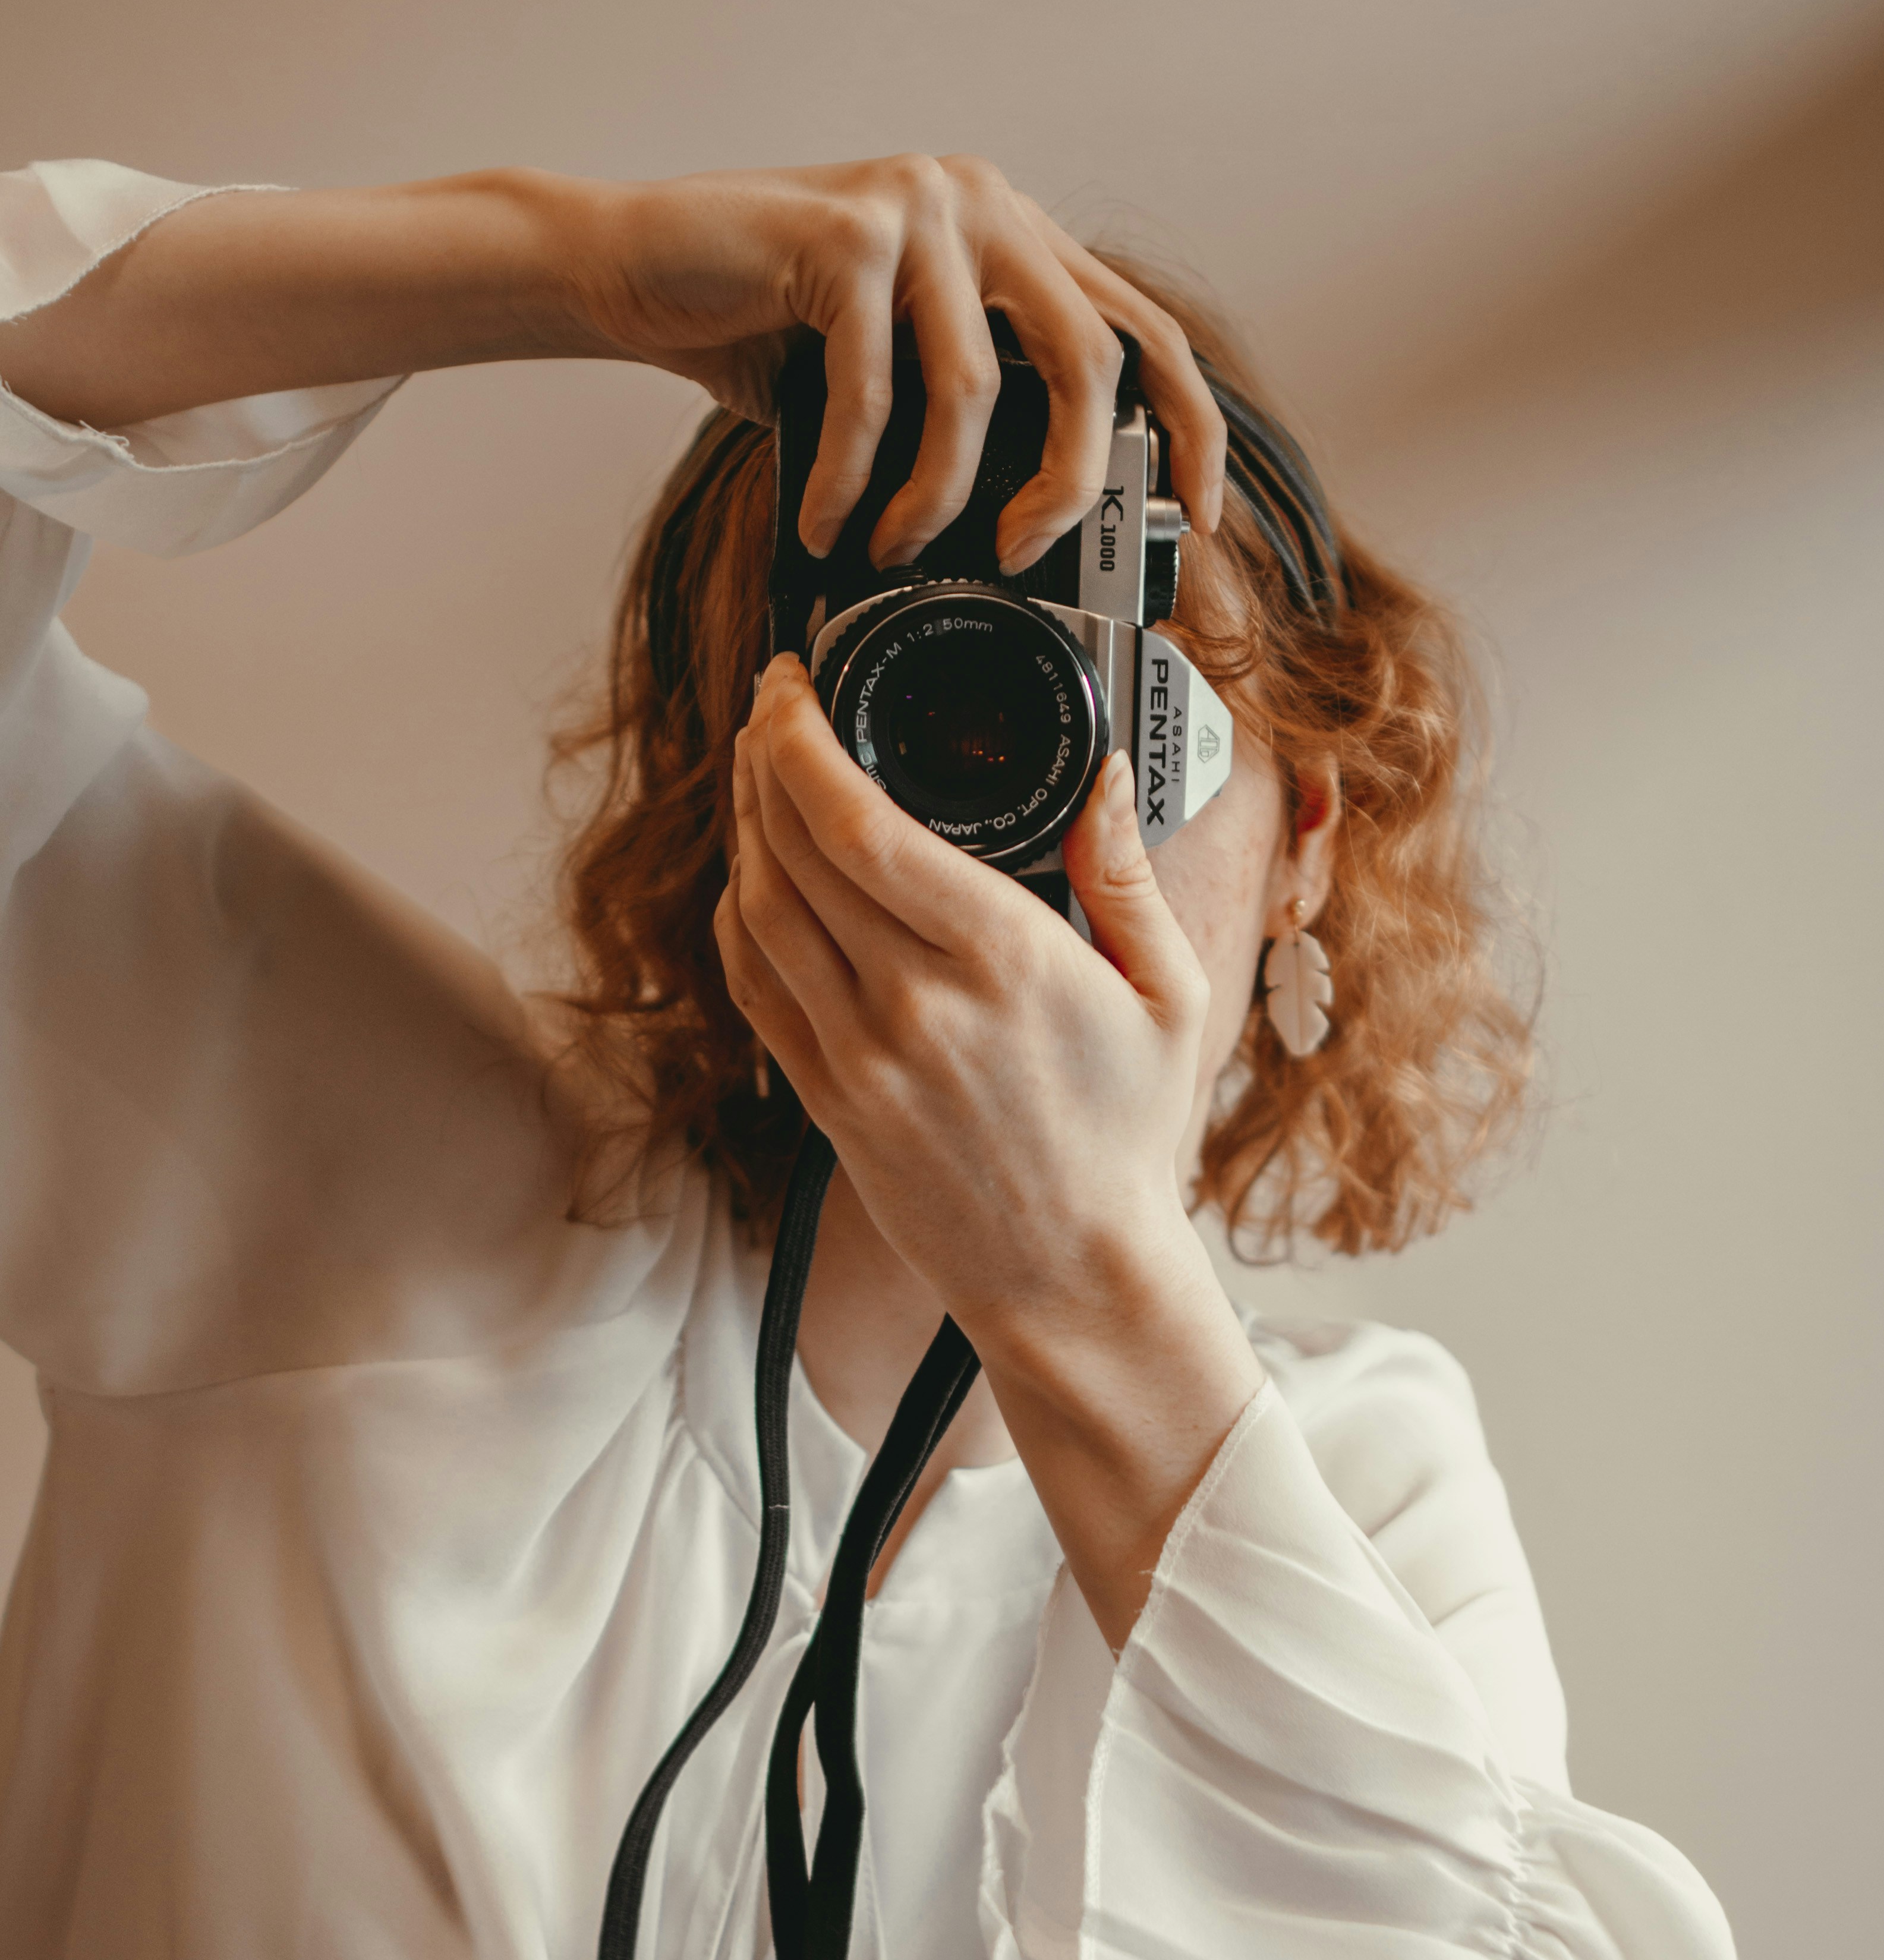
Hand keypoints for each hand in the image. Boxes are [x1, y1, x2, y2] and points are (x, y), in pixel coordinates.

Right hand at [571, 154, 1226, 575]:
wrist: (628, 265)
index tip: (1193, 516)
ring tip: (891, 548)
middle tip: (1021, 554)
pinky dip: (851, 479)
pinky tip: (826, 520)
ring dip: (934, 499)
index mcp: (1014, 235)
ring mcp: (921, 207)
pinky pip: (876, 393)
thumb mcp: (892, 372)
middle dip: (1070, 482)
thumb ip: (968, 410)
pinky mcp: (847, 234)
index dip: (1189, 427)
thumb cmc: (758, 328)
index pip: (1143, 330)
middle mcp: (984, 203)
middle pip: (1089, 361)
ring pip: (976, 391)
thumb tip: (1038, 528)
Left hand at [715, 657, 1263, 1643]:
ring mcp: (856, 1057)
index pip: (856, 823)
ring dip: (743, 826)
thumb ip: (1130, 878)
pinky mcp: (824, 1101)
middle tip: (772, 705)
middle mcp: (912, 1004)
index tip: (794, 685)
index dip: (800, 739)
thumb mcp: (1171, 996)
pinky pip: (752, 985)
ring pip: (757, 909)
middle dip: (762, 756)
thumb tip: (1108, 777)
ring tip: (760, 771)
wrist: (1071, 1274)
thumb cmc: (1128, 1138)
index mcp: (999, 960)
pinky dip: (737, 915)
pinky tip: (754, 873)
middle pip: (791, 848)